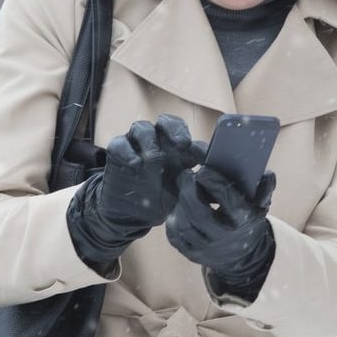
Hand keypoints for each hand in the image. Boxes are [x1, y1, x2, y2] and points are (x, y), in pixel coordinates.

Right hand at [97, 114, 202, 228]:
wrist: (129, 213)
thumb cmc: (161, 200)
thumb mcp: (183, 196)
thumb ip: (198, 187)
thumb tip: (218, 183)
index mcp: (179, 151)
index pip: (190, 140)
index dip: (198, 146)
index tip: (203, 158)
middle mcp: (159, 142)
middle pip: (167, 122)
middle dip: (175, 129)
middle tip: (181, 143)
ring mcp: (136, 145)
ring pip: (142, 128)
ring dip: (149, 140)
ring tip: (153, 157)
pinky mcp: (117, 152)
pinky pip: (119, 143)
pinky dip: (127, 151)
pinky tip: (135, 164)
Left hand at [166, 165, 276, 301]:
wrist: (242, 256)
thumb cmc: (248, 220)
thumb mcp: (260, 206)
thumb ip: (264, 188)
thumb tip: (267, 174)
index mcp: (243, 220)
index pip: (227, 198)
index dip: (213, 181)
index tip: (202, 168)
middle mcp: (224, 237)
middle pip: (198, 213)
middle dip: (188, 190)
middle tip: (186, 174)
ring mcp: (206, 248)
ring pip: (183, 224)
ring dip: (180, 204)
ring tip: (183, 190)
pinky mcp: (191, 254)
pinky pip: (175, 235)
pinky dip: (174, 219)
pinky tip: (179, 208)